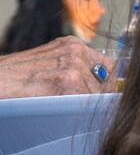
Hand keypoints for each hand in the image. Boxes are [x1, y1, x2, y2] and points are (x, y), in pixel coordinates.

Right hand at [0, 37, 114, 98]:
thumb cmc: (14, 80)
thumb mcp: (47, 67)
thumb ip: (74, 72)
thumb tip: (104, 90)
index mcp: (72, 45)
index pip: (110, 66)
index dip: (108, 85)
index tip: (102, 98)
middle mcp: (75, 50)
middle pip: (109, 80)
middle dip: (100, 96)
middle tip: (80, 105)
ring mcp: (73, 63)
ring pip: (99, 93)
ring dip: (86, 105)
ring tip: (60, 105)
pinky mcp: (68, 79)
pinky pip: (89, 100)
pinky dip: (78, 109)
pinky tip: (57, 107)